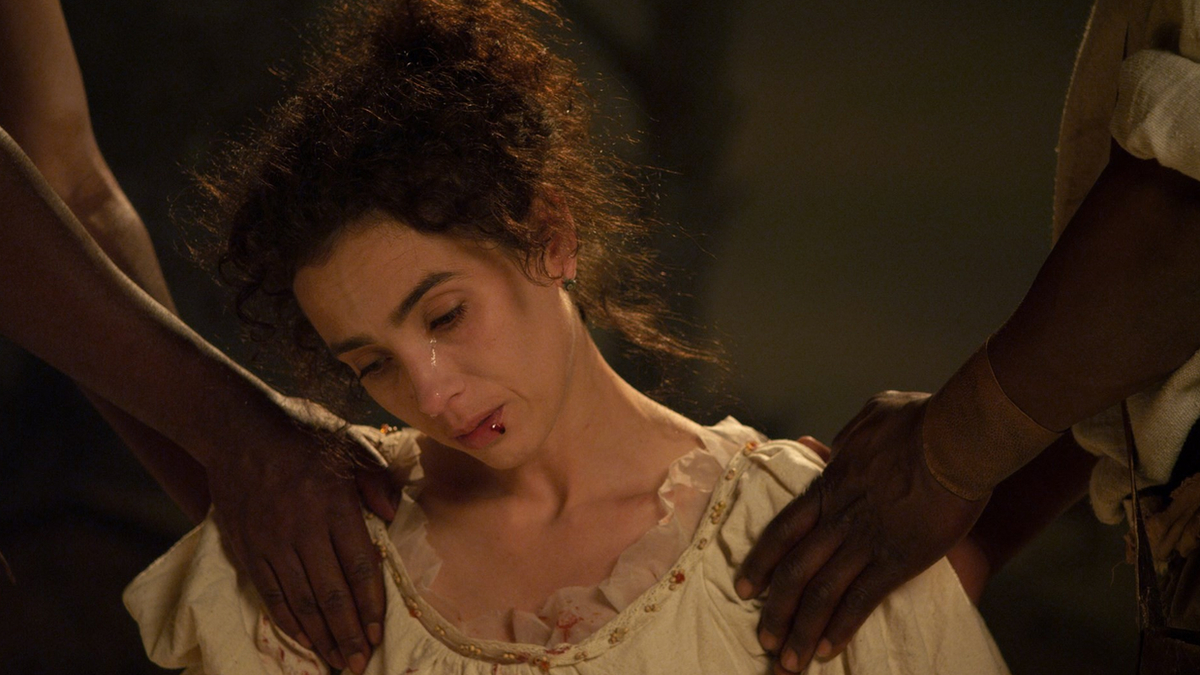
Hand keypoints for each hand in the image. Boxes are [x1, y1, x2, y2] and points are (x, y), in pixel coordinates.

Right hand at [206, 406, 399, 674]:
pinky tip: (302, 638)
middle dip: (348, 633)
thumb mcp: (349, 442)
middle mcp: (302, 529)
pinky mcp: (246, 547)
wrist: (236, 429)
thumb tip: (394, 516)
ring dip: (320, 636)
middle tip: (359, 664)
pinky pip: (269, 592)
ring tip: (336, 661)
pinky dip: (288, 619)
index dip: (370, 605)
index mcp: (333, 504)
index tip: (379, 632)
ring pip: (300, 600)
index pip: (358, 566)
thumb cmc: (301, 434)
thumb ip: (375, 479)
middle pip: (330, 593)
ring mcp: (270, 542)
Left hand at [735, 391, 987, 672]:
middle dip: (775, 610)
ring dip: (802, 631)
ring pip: (820, 594)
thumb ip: (846, 439)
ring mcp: (865, 542)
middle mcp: (838, 519)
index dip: (760, 562)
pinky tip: (829, 649)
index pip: (781, 531)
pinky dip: (841, 628)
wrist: (957, 438)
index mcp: (828, 486)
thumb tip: (830, 446)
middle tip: (764, 639)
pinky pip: (860, 601)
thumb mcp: (870, 418)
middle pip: (793, 571)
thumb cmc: (921, 422)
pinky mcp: (897, 560)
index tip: (744, 587)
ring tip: (789, 661)